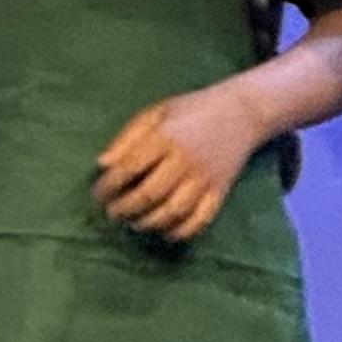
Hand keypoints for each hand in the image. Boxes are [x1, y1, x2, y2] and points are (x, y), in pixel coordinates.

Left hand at [94, 81, 264, 244]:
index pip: (129, 168)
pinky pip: (200, 220)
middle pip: (149, 194)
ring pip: (173, 211)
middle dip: (124, 209)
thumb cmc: (192, 110)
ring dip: (148, 223)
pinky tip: (165, 231)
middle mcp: (186, 160)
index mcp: (166, 137)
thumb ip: (128, 137)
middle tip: (112, 213)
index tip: (98, 194)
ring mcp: (206, 178)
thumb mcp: (157, 112)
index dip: (108, 186)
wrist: (243, 111)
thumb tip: (102, 164)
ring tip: (133, 222)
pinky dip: (180, 231)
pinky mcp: (221, 191)